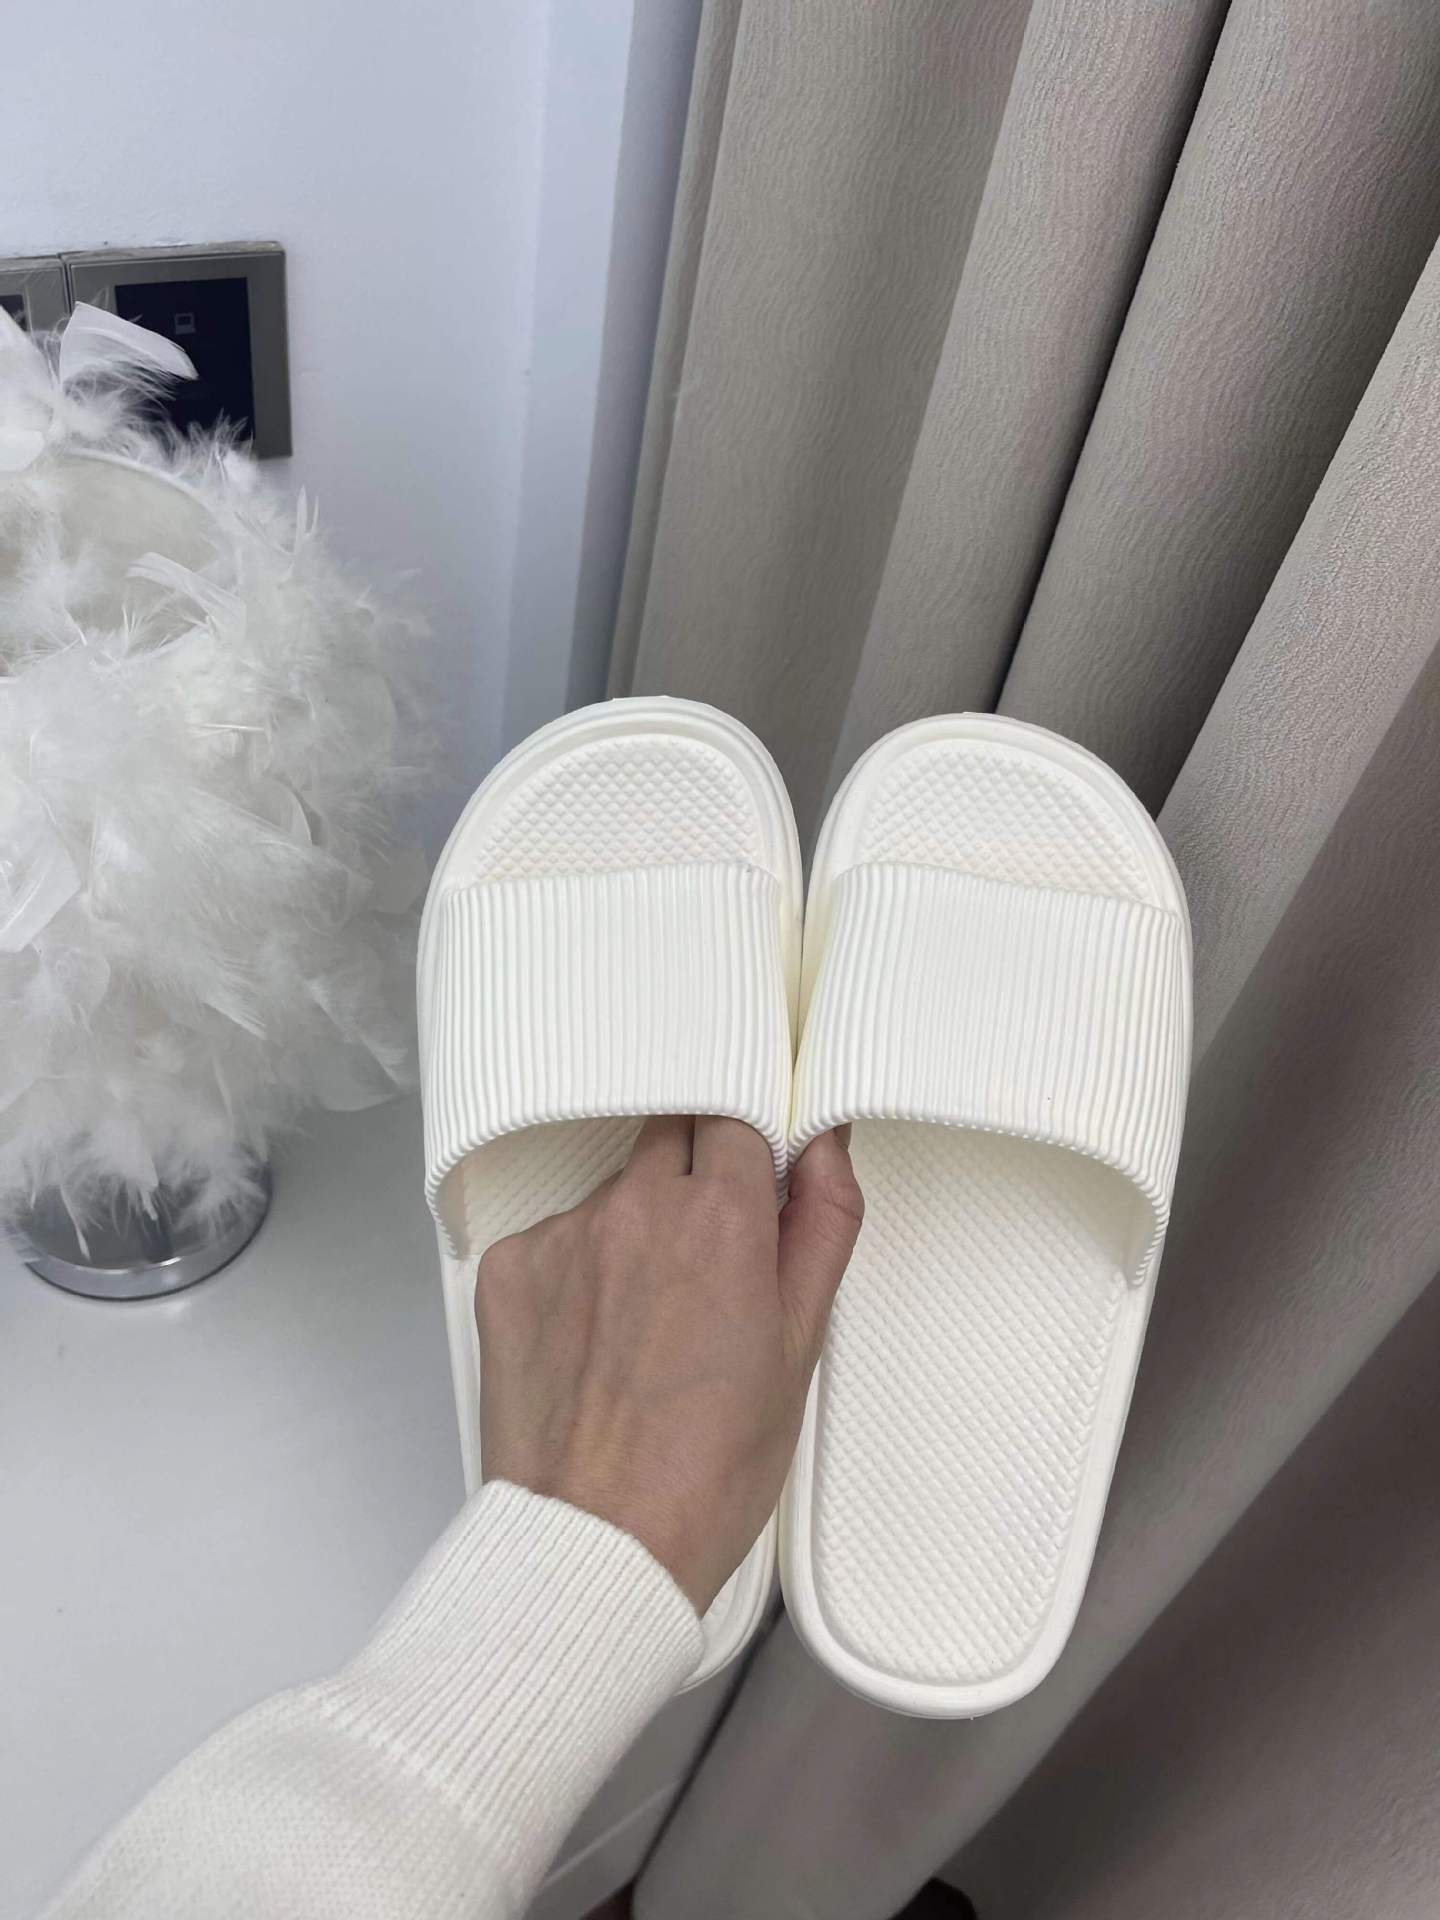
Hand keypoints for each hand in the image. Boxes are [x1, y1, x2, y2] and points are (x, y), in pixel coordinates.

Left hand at [474, 1117, 863, 1611]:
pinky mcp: (506, 1270)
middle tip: (706, 1262)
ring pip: (612, 1192)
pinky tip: (594, 1345)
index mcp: (720, 1215)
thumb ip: (822, 1223)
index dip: (747, 1149)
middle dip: (692, 1174)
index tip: (753, 1191)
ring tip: (646, 1328)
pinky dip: (578, 1273)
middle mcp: (634, 1203)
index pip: (734, 1114)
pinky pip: (555, 1240)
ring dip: (635, 1230)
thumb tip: (825, 1139)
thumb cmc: (711, 1467)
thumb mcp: (799, 1347)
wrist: (595, 1547)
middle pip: (668, 1133)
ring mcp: (563, 1234)